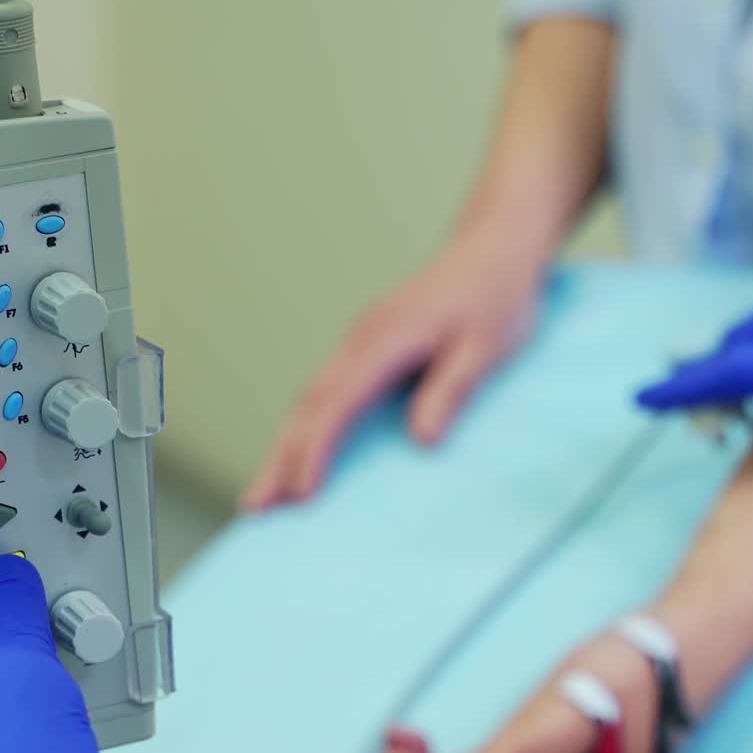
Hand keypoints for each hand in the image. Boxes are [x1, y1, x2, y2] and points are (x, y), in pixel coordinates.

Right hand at [242, 230, 538, 509]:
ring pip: (309, 399)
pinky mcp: (364, 348)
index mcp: (387, 339)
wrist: (494, 246)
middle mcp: (361, 340)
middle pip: (309, 405)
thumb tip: (422, 439)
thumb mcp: (486, 347)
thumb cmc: (496, 296)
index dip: (316, 449)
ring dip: (283, 446)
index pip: (339, 403)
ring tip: (263, 494)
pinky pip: (323, 391)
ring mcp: (358, 342)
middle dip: (279, 457)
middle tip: (256, 506)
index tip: (300, 492)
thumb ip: (451, 390)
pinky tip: (295, 454)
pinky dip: (303, 427)